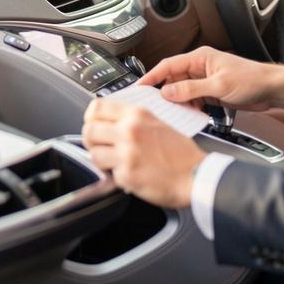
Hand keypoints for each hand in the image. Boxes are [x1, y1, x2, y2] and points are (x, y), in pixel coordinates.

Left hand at [82, 99, 206, 207]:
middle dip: (91, 140)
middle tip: (100, 146)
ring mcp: (127, 153)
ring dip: (101, 159)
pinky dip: (115, 176)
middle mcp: (130, 131)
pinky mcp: (127, 174)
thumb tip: (109, 121)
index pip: (96, 107)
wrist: (196, 175)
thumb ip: (132, 120)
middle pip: (88, 129)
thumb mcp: (157, 123)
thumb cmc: (181, 153)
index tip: (94, 124)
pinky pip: (107, 174)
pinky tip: (128, 173)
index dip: (91, 117)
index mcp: (137, 115)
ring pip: (93, 153)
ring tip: (113, 162)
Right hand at [137, 46, 283, 113]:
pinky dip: (189, 108)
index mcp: (200, 58)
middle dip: (163, 93)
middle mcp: (200, 68)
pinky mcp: (211, 93)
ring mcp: (205, 81)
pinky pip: (192, 100)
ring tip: (172, 113)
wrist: (272, 89)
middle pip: (173, 80)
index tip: (139, 87)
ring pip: (182, 92)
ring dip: (177, 102)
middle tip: (153, 105)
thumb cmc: (252, 79)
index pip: (168, 65)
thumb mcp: (219, 86)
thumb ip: (192, 90)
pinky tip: (188, 115)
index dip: (152, 76)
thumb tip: (169, 92)